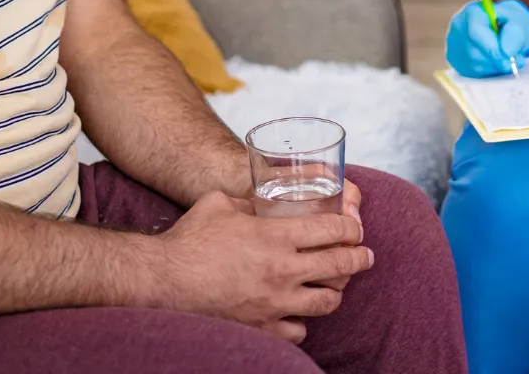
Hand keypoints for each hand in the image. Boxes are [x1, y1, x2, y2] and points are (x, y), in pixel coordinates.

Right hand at [147, 190, 372, 343]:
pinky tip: (300, 311)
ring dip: (336, 291)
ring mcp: (274, 304)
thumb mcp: (221, 202)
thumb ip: (248, 201)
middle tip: (365, 256)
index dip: (352, 227)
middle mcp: (282, 271)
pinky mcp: (262, 329)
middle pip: (340, 267)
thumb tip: (260, 198)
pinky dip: (304, 320)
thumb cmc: (190, 239)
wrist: (163, 283)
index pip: (332, 230)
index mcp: (276, 236)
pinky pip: (300, 330)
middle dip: (359, 259)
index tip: (357, 227)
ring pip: (326, 302)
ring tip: (337, 285)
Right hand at [446, 0, 528, 77]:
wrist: (501, 27)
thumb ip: (515, 33)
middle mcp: (458, 27)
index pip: (476, 32)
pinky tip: (495, 61)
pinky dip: (488, 70)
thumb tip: (508, 51)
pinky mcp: (455, 59)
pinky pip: (472, 71)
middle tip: (517, 62)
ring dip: (495, 66)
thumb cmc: (509, 22)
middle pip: (474, 52)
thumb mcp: (518, 20)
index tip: (510, 59)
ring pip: (474, 64)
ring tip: (508, 58)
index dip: (493, 49)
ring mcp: (453, 44)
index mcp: (471, 11)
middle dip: (497, 60)